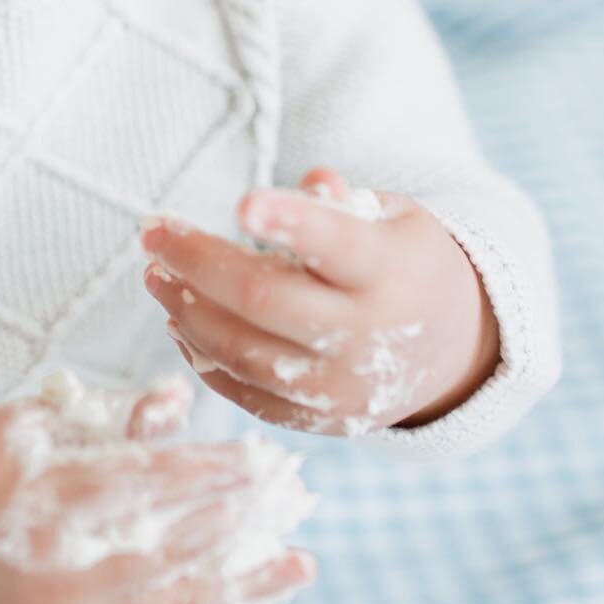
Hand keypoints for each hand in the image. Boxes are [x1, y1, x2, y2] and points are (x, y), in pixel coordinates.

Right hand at [0, 375, 316, 603]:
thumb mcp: (29, 418)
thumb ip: (105, 413)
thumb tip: (176, 399)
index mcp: (38, 498)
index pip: (139, 485)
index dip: (203, 473)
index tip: (257, 458)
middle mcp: (56, 569)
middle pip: (167, 546)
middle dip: (236, 521)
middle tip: (290, 494)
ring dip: (244, 586)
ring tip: (301, 565)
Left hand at [140, 166, 500, 436]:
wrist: (451, 351)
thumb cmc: (403, 262)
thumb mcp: (393, 218)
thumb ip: (344, 201)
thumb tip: (313, 182)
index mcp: (389, 272)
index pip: (335, 244)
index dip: (290, 222)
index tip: (242, 203)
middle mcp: (367, 335)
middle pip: (265, 300)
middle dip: (196, 263)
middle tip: (152, 235)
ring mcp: (341, 386)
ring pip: (245, 353)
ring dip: (187, 312)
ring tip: (156, 276)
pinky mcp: (319, 421)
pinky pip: (248, 395)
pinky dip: (205, 358)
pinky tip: (181, 321)